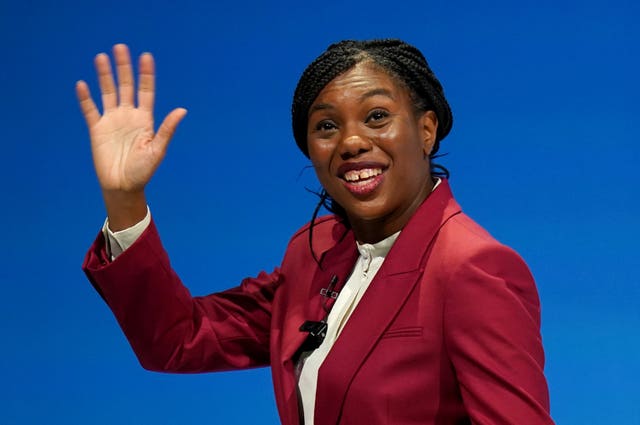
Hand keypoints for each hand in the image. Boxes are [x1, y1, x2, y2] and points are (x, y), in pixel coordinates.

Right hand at [76, 44, 186, 228]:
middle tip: (121, 47)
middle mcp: (128, 116)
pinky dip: (85, 98)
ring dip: (105, 76)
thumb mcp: (157, 149)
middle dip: (124, 67)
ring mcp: (112, 121)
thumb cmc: (144, 171)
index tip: (146, 56)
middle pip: (126, 86)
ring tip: (101, 57)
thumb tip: (182, 111)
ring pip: (108, 92)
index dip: (146, 74)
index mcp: (145, 119)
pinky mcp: (97, 130)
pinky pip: (90, 110)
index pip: (145, 91)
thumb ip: (167, 129)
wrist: (123, 186)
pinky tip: (82, 84)